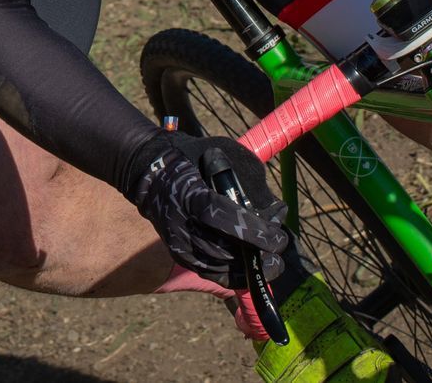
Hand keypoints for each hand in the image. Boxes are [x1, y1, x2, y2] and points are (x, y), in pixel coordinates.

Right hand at [124, 132, 294, 286]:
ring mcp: (178, 243)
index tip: (277, 236)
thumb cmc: (191, 159)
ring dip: (250, 268)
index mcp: (190, 194)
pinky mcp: (179, 255)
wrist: (152, 173)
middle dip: (258, 254)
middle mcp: (181, 223)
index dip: (253, 231)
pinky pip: (210, 274)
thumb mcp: (218, 156)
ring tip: (272, 263)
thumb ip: (244, 180)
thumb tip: (276, 209)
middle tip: (279, 249)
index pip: (223, 218)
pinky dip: (233, 276)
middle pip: (224, 250)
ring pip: (219, 267)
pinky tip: (251, 272)